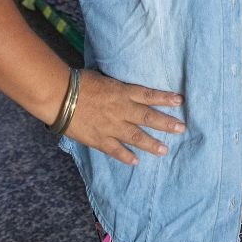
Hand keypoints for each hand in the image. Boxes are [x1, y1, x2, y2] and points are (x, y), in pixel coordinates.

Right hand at [64, 70, 184, 165]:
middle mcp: (121, 110)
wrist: (60, 96)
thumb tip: (124, 89)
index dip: (165, 98)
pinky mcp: (99, 139)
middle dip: (166, 123)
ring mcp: (111, 126)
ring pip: (136, 136)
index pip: (149, 95)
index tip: (180, 101)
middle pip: (148, 117)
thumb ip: (117, 87)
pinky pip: (116, 150)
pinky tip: (136, 162)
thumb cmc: (79, 82)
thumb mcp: (104, 79)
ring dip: (151, 144)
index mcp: (123, 92)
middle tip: (181, 129)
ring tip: (164, 150)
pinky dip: (126, 157)